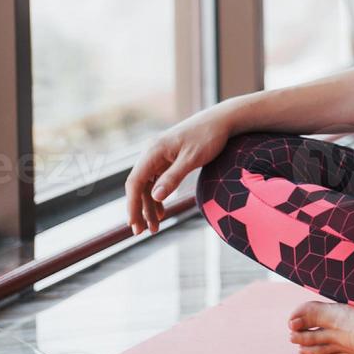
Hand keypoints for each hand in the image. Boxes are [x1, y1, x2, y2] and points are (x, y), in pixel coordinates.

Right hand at [124, 107, 233, 235]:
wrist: (221, 121)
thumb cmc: (208, 137)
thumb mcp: (192, 159)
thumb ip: (173, 177)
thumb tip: (155, 197)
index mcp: (153, 151)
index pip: (135, 181)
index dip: (132, 204)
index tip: (134, 224)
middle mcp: (151, 152)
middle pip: (138, 185)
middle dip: (139, 209)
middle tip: (141, 232)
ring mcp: (159, 155)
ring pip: (147, 184)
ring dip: (149, 205)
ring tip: (154, 227)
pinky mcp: (167, 158)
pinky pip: (156, 180)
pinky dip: (157, 196)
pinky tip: (161, 211)